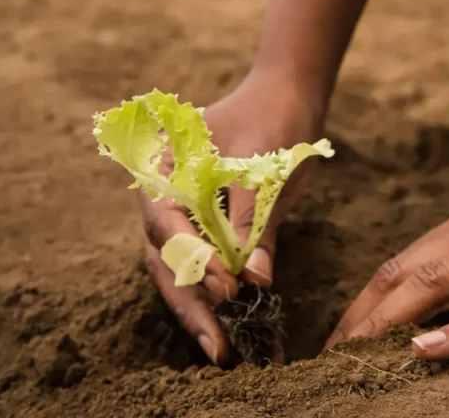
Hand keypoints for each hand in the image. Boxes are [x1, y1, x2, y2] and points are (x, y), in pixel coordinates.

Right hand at [140, 71, 323, 363]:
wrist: (287, 97)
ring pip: (179, 272)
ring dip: (202, 312)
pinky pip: (204, 269)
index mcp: (161, 166)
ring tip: (227, 351)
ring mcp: (180, 216)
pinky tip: (238, 331)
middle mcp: (160, 195)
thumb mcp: (267, 169)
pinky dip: (218, 299)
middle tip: (220, 346)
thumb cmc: (274, 120)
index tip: (227, 286)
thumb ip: (255, 224)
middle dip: (191, 305)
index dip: (193, 259)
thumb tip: (256, 280)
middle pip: (164, 258)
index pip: (166, 221)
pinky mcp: (205, 232)